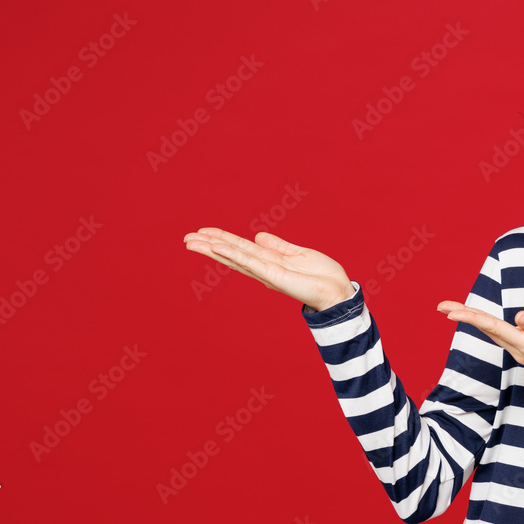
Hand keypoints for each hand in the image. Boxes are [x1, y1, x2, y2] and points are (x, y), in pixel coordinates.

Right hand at [184, 228, 353, 311]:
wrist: (337, 291)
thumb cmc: (322, 276)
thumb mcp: (298, 254)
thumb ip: (278, 246)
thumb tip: (258, 236)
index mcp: (269, 262)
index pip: (240, 248)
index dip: (222, 239)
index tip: (203, 232)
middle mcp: (263, 268)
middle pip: (231, 253)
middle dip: (209, 245)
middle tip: (186, 238)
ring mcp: (266, 273)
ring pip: (235, 257)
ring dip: (214, 249)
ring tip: (193, 242)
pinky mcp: (273, 276)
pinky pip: (250, 263)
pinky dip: (233, 254)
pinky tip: (217, 247)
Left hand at [437, 302, 523, 383]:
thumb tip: (519, 316)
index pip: (495, 328)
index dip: (473, 318)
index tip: (452, 312)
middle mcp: (518, 350)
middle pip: (486, 329)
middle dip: (464, 315)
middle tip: (441, 305)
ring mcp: (519, 351)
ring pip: (490, 331)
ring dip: (471, 319)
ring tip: (452, 309)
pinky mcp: (523, 349)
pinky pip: (498, 334)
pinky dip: (484, 324)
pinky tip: (477, 318)